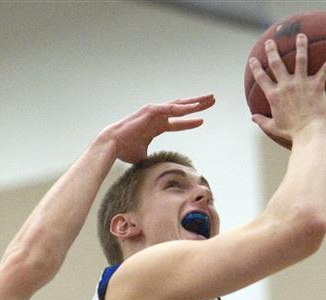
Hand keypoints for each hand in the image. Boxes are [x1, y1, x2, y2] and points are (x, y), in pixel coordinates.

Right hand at [100, 94, 214, 163]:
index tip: (202, 121)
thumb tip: (156, 174)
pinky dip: (184, 108)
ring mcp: (154, 112)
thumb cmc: (124, 151)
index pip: (176, 123)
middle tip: (212, 100)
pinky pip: (171, 108)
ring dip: (196, 102)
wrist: (113, 145)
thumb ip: (153, 160)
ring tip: (210, 99)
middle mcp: (156, 117)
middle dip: (197, 105)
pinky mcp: (151, 110)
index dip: (189, 122)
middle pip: (182, 109)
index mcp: (155, 127)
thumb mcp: (144, 157)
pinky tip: (195, 106)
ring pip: (180, 105)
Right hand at [249, 34, 325, 140]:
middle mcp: (286, 86)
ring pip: (301, 59)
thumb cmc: (291, 132)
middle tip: (271, 41)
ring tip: (300, 36)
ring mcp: (302, 84)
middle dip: (272, 50)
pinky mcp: (317, 86)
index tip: (253, 59)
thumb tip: (253, 118)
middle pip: (276, 63)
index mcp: (274, 96)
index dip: (256, 67)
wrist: (308, 133)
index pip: (261, 78)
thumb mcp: (273, 126)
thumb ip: (262, 121)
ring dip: (301, 46)